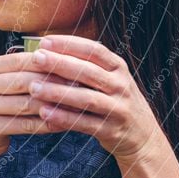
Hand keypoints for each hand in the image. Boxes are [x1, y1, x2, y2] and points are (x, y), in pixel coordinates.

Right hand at [0, 54, 73, 177]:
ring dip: (54, 104)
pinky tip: (63, 123)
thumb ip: (24, 71)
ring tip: (76, 104)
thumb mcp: (3, 83)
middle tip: (80, 85)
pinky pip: (25, 124)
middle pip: (24, 80)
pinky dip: (46, 123)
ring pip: (26, 103)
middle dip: (53, 82)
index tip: (73, 64)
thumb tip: (63, 59)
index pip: (20, 59)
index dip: (47, 62)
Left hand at [26, 35, 168, 164]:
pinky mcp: (111, 130)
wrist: (143, 136)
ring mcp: (118, 109)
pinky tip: (44, 113)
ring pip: (86, 98)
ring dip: (58, 92)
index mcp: (118, 68)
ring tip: (34, 87)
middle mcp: (121, 86)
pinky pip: (84, 123)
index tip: (45, 41)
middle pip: (89, 71)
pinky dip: (64, 118)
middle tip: (36, 58)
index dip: (69, 44)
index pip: (94, 50)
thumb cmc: (116, 100)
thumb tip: (49, 50)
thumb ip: (87, 66)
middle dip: (60, 63)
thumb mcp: (110, 79)